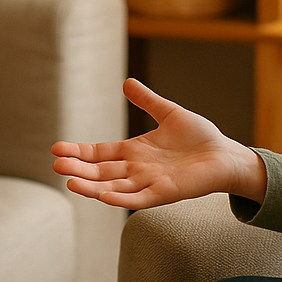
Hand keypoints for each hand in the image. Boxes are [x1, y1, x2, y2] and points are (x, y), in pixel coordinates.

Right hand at [51, 78, 267, 208]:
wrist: (225, 155)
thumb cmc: (200, 137)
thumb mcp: (169, 113)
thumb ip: (147, 101)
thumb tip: (126, 82)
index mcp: (134, 152)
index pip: (99, 153)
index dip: (79, 152)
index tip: (56, 149)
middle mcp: (137, 170)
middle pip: (101, 171)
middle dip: (79, 169)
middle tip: (56, 165)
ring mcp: (149, 183)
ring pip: (114, 187)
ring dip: (92, 186)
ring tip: (70, 182)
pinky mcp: (165, 193)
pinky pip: (139, 198)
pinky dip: (121, 198)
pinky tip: (103, 196)